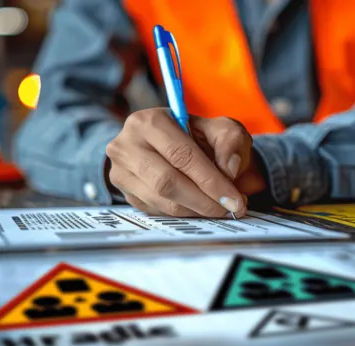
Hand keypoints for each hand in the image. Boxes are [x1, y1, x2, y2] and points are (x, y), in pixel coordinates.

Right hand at [106, 108, 266, 217]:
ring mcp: (121, 170)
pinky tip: (200, 208)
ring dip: (195, 211)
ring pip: (161, 201)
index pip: (181, 156)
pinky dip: (183, 214)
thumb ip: (230, 141)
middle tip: (229, 209)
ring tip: (219, 208)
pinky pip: (155, 211)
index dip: (210, 181)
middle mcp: (127, 145)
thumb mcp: (222, 129)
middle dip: (203, 201)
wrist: (180, 147)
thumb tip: (229, 168)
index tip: (234, 199)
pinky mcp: (125, 192)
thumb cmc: (200, 137)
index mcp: (150, 121)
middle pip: (166, 182)